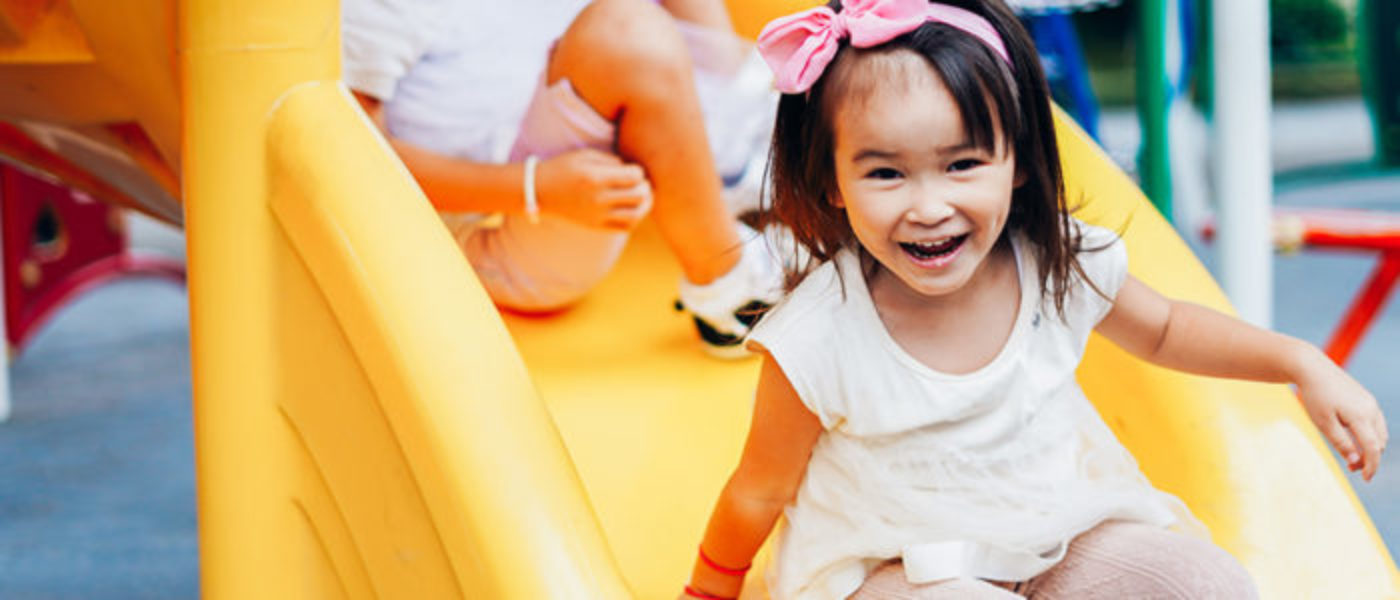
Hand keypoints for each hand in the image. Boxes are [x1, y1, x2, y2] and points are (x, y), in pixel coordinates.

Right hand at [534, 148, 652, 230]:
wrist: (539, 192)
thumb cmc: (563, 169)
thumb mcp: (585, 155)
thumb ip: (611, 160)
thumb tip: (633, 170)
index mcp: (595, 178)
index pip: (634, 176)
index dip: (639, 171)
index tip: (633, 169)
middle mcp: (598, 199)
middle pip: (639, 195)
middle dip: (646, 186)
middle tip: (642, 182)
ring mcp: (597, 215)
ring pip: (636, 215)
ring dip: (646, 205)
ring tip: (644, 197)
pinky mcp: (596, 226)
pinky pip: (625, 227)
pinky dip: (636, 219)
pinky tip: (634, 209)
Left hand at [1295, 351, 1388, 480]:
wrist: (1312, 368)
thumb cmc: (1315, 396)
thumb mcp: (1324, 423)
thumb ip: (1341, 443)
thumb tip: (1355, 462)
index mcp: (1361, 415)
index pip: (1373, 447)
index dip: (1372, 465)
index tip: (1365, 479)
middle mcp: (1371, 409)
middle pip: (1379, 442)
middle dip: (1370, 458)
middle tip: (1351, 468)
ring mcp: (1370, 402)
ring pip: (1380, 433)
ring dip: (1371, 447)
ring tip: (1352, 455)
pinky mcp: (1366, 399)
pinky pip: (1375, 422)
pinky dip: (1369, 435)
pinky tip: (1354, 440)